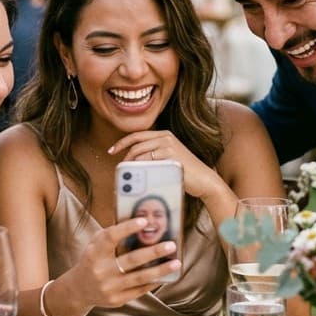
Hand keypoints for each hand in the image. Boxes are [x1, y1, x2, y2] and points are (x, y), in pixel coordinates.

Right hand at [64, 217, 181, 309]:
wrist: (79, 289)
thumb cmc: (93, 260)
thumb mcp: (95, 245)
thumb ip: (112, 235)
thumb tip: (142, 225)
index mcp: (94, 253)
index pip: (110, 237)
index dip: (127, 228)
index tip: (144, 221)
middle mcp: (101, 271)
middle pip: (131, 260)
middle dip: (153, 252)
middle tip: (171, 245)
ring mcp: (109, 287)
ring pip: (139, 278)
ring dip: (160, 270)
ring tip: (176, 263)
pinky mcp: (117, 300)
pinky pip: (140, 290)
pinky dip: (153, 282)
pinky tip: (165, 275)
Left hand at [110, 130, 226, 201]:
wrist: (204, 180)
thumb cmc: (185, 172)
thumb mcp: (168, 158)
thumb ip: (153, 155)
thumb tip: (133, 161)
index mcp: (164, 135)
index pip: (137, 135)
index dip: (122, 143)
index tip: (111, 151)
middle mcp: (165, 137)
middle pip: (136, 144)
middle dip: (125, 157)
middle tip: (120, 169)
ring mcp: (168, 145)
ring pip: (140, 154)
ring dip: (131, 165)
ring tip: (129, 176)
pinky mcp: (170, 155)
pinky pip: (147, 162)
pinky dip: (140, 170)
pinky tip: (139, 178)